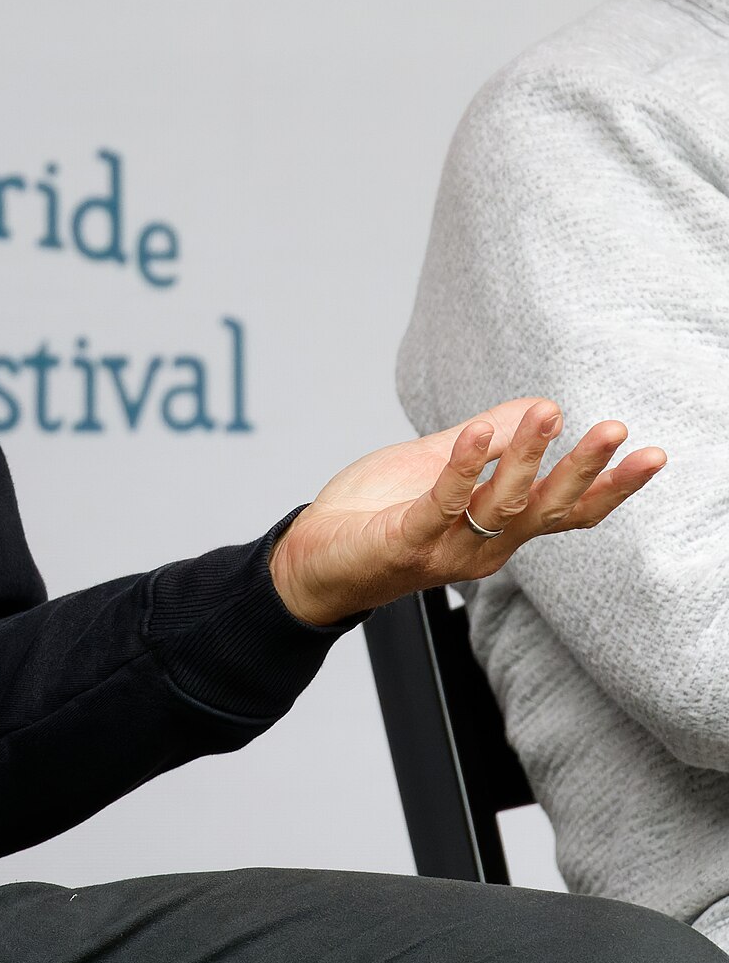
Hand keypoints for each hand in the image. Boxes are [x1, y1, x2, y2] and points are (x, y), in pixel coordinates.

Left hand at [268, 398, 666, 626]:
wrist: (312, 558)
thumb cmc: (376, 511)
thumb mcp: (435, 465)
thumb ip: (486, 443)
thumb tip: (541, 405)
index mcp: (497, 529)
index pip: (565, 511)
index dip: (609, 487)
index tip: (650, 455)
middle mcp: (484, 546)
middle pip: (546, 509)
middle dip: (583, 470)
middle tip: (615, 431)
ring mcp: (447, 548)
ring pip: (500, 504)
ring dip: (526, 456)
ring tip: (548, 413)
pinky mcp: (406, 542)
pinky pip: (440, 504)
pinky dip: (461, 468)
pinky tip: (475, 433)